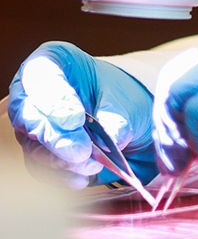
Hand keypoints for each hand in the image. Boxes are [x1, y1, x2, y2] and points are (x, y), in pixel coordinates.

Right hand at [7, 41, 155, 187]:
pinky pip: (40, 169)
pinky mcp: (38, 155)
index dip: (53, 99)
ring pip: (32, 146)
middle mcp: (35, 93)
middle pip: (28, 115)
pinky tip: (84, 176)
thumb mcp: (127, 101)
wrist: (128, 124)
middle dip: (55, 137)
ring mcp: (33, 126)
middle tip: (81, 151)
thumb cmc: (121, 99)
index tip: (75, 120)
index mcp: (54, 62)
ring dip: (62, 160)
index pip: (40, 74)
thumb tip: (112, 139)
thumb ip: (117, 118)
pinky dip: (62, 175)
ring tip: (93, 163)